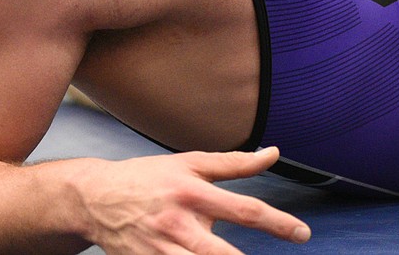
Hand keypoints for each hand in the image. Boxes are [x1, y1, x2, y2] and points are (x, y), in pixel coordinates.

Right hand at [82, 147, 309, 253]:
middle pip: (221, 253)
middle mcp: (178, 224)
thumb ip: (235, 163)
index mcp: (193, 193)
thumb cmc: (150, 178)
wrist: (96, 198)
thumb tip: (273, 153)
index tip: (302, 234)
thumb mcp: (191, 162)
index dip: (277, 223)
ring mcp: (160, 251)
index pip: (245, 210)